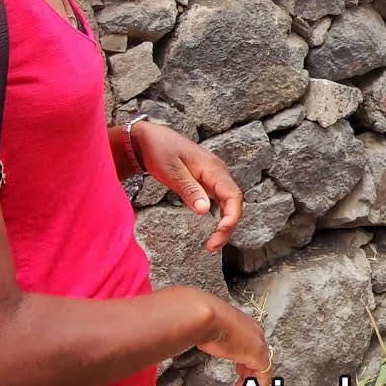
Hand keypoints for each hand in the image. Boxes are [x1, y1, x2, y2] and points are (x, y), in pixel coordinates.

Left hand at [133, 122, 243, 252]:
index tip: (220, 232)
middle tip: (212, 247)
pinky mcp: (208, 181)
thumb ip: (189, 190)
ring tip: (212, 244)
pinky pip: (221, 200)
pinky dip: (220, 216)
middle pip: (235, 202)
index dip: (232, 216)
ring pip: (229, 203)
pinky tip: (213, 229)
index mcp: (213, 168)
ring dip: (225, 224)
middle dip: (228, 227)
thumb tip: (205, 211)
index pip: (233, 195)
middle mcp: (218, 172)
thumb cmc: (160, 151)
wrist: (150, 138)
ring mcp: (214, 176)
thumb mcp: (171, 172)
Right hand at [196, 296, 271, 385]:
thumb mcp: (211, 329)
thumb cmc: (204, 320)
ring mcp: (258, 343)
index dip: (246, 360)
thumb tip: (205, 340)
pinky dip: (259, 384)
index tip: (240, 371)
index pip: (252, 344)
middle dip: (251, 371)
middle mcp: (255, 332)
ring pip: (263, 365)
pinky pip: (264, 373)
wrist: (207, 316)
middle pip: (260, 355)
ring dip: (253, 380)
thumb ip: (215, 336)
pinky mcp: (257, 354)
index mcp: (245, 324)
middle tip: (243, 383)